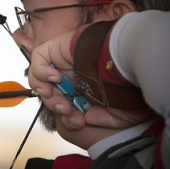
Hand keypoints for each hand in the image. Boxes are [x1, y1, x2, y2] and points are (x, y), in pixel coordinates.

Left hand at [28, 30, 151, 131]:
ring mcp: (62, 61)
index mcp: (83, 88)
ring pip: (41, 77)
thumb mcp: (116, 113)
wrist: (130, 62)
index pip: (65, 103)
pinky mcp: (56, 47)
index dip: (67, 116)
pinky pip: (39, 58)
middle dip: (56, 105)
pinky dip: (41, 71)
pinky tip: (56, 78)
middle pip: (51, 92)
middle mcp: (71, 74)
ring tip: (58, 98)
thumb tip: (80, 119)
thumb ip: (97, 118)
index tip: (77, 121)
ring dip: (46, 92)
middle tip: (67, 110)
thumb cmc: (128, 86)